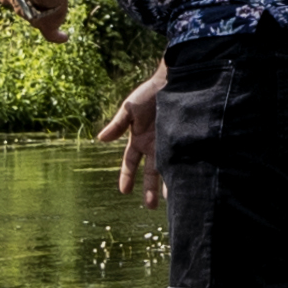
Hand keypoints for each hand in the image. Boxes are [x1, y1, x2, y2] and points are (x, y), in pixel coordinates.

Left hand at [13, 0, 67, 38]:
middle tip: (29, 5)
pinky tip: (63, 37)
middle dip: (22, 7)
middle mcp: (20, 7)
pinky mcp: (47, 25)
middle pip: (18, 10)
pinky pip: (51, 35)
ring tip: (50, 18)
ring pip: (35, 21)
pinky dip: (57, 36)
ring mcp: (32, 18)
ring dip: (41, 18)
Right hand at [96, 67, 171, 202]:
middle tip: (150, 207)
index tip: (124, 192)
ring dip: (167, 186)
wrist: (175, 81)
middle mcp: (154, 145)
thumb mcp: (130, 109)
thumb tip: (100, 139)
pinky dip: (183, 171)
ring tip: (171, 202)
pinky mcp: (183, 140)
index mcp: (138, 139)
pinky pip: (183, 159)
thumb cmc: (150, 93)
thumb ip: (118, 125)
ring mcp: (169, 144)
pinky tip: (187, 183)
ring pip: (167, 170)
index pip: (130, 163)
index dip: (127, 177)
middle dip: (149, 189)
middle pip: (151, 172)